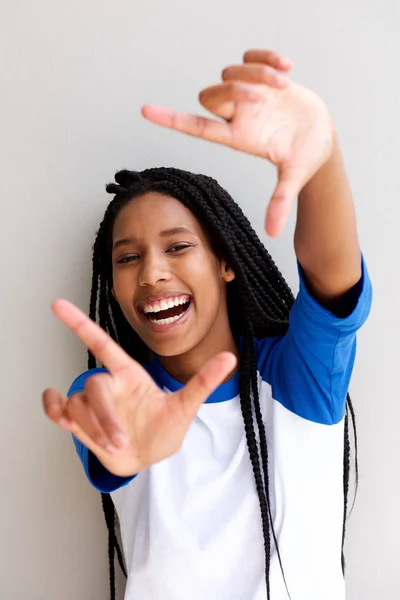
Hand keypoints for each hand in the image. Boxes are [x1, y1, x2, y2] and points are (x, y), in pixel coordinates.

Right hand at [43, 300, 236, 475]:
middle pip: (94, 385)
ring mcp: (91, 402)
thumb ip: (203, 381)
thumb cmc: (164, 429)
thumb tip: (230, 356)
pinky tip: (60, 412)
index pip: (101, 343)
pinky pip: (56, 407)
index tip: (57, 304)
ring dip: (92, 428)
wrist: (148, 458)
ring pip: (77, 404)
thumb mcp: (186, 406)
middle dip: (103, 415)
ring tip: (113, 444)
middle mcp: (108, 384)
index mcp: (129, 374)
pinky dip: (53, 407)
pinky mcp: (78, 420)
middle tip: (119, 441)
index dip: (79, 323)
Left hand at [141, 49, 334, 236]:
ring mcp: (250, 95)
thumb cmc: (306, 157)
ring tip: (284, 85)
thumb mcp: (294, 176)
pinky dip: (266, 57)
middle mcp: (238, 116)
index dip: (171, 119)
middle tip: (262, 97)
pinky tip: (287, 67)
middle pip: (210, 96)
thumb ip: (281, 201)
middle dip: (233, 91)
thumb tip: (272, 233)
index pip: (197, 128)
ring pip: (230, 73)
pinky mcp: (264, 77)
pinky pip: (252, 57)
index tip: (145, 111)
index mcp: (239, 138)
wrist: (323, 137)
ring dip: (256, 74)